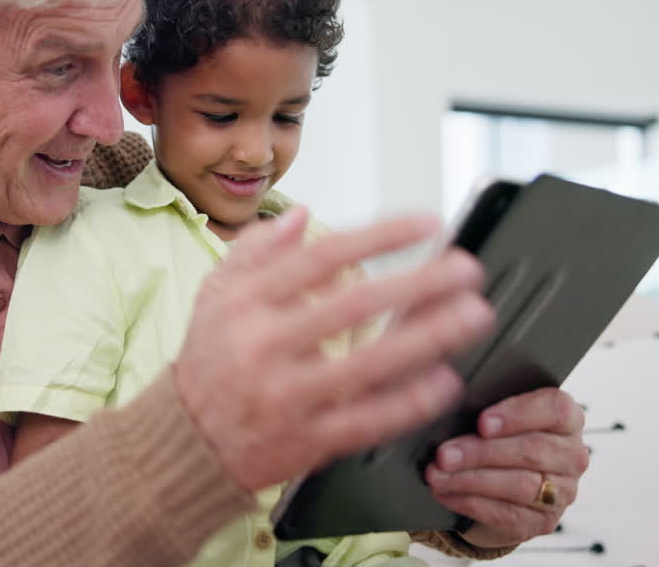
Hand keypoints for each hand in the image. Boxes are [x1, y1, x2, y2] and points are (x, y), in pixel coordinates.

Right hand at [172, 206, 493, 492]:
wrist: (187, 444)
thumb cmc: (209, 361)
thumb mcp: (214, 294)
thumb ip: (256, 250)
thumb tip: (301, 214)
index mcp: (244, 304)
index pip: (321, 257)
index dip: (380, 237)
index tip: (426, 223)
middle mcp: (264, 348)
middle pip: (353, 307)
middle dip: (418, 284)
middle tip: (465, 268)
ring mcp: (287, 398)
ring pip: (369, 365)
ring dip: (428, 338)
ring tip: (472, 314)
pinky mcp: (306, 442)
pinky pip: (367, 420)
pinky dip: (409, 402)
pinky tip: (444, 379)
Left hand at [424, 387, 588, 546]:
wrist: (500, 484)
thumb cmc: (498, 437)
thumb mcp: (496, 416)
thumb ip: (487, 406)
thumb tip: (452, 405)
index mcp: (567, 419)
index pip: (555, 410)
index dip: (518, 415)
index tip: (482, 422)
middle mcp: (572, 455)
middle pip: (532, 450)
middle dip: (481, 452)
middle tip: (444, 454)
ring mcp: (563, 492)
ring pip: (520, 485)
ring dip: (471, 480)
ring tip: (437, 475)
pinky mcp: (544, 521)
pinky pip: (508, 514)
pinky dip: (470, 503)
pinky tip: (446, 494)